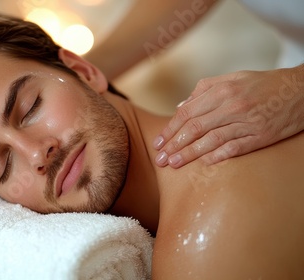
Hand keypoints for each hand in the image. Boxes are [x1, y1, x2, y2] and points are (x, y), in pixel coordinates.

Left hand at [153, 65, 303, 167]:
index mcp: (222, 91)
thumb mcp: (232, 79)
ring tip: (173, 164)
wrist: (300, 90)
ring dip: (189, 154)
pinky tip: (203, 164)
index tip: (157, 142)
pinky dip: (217, 156)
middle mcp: (232, 106)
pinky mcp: (261, 136)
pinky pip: (235, 148)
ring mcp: (247, 122)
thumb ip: (204, 90)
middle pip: (194, 128)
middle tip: (160, 159)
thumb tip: (180, 107)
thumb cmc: (262, 84)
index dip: (169, 130)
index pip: (187, 113)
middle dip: (174, 145)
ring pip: (211, 140)